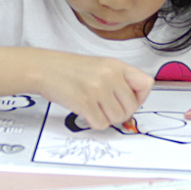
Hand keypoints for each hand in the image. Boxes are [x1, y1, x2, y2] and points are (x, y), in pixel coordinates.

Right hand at [35, 52, 152, 129]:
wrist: (44, 68)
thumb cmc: (69, 69)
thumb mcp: (100, 66)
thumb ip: (118, 80)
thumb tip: (133, 103)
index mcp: (116, 65)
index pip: (146, 84)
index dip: (140, 97)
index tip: (129, 100)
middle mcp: (110, 76)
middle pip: (131, 107)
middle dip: (120, 112)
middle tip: (105, 107)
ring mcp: (98, 89)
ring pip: (117, 118)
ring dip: (106, 118)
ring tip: (93, 108)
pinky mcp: (85, 103)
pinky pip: (101, 124)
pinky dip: (94, 122)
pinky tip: (85, 112)